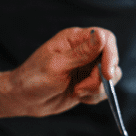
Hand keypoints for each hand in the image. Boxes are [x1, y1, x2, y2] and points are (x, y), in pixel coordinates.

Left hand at [2, 27, 120, 116]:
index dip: (111, 54)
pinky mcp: (88, 82)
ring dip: (97, 89)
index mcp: (74, 38)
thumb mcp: (57, 66)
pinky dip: (94, 97)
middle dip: (101, 78)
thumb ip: (81, 53)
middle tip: (81, 89)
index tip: (106, 73)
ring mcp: (87, 67)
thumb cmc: (34, 79)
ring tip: (76, 92)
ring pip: (111, 76)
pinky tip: (77, 96)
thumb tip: (101, 35)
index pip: (105, 38)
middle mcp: (84, 50)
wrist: (24, 99)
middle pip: (110, 59)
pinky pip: (104, 90)